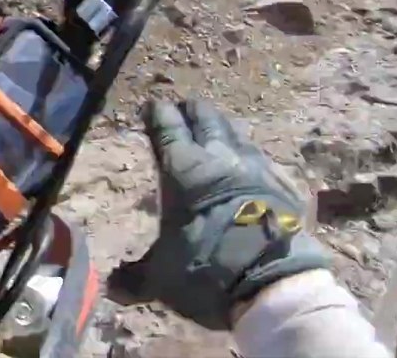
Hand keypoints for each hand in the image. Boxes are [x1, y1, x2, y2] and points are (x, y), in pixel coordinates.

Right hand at [106, 99, 330, 330]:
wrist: (276, 285)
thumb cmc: (208, 271)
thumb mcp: (161, 279)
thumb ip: (134, 278)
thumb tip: (112, 288)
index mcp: (182, 169)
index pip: (166, 125)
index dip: (156, 113)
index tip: (150, 108)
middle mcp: (219, 158)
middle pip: (205, 117)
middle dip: (190, 111)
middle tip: (181, 112)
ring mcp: (256, 168)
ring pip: (236, 131)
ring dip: (221, 128)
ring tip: (214, 131)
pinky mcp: (284, 185)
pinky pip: (263, 159)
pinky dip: (249, 156)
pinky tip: (249, 167)